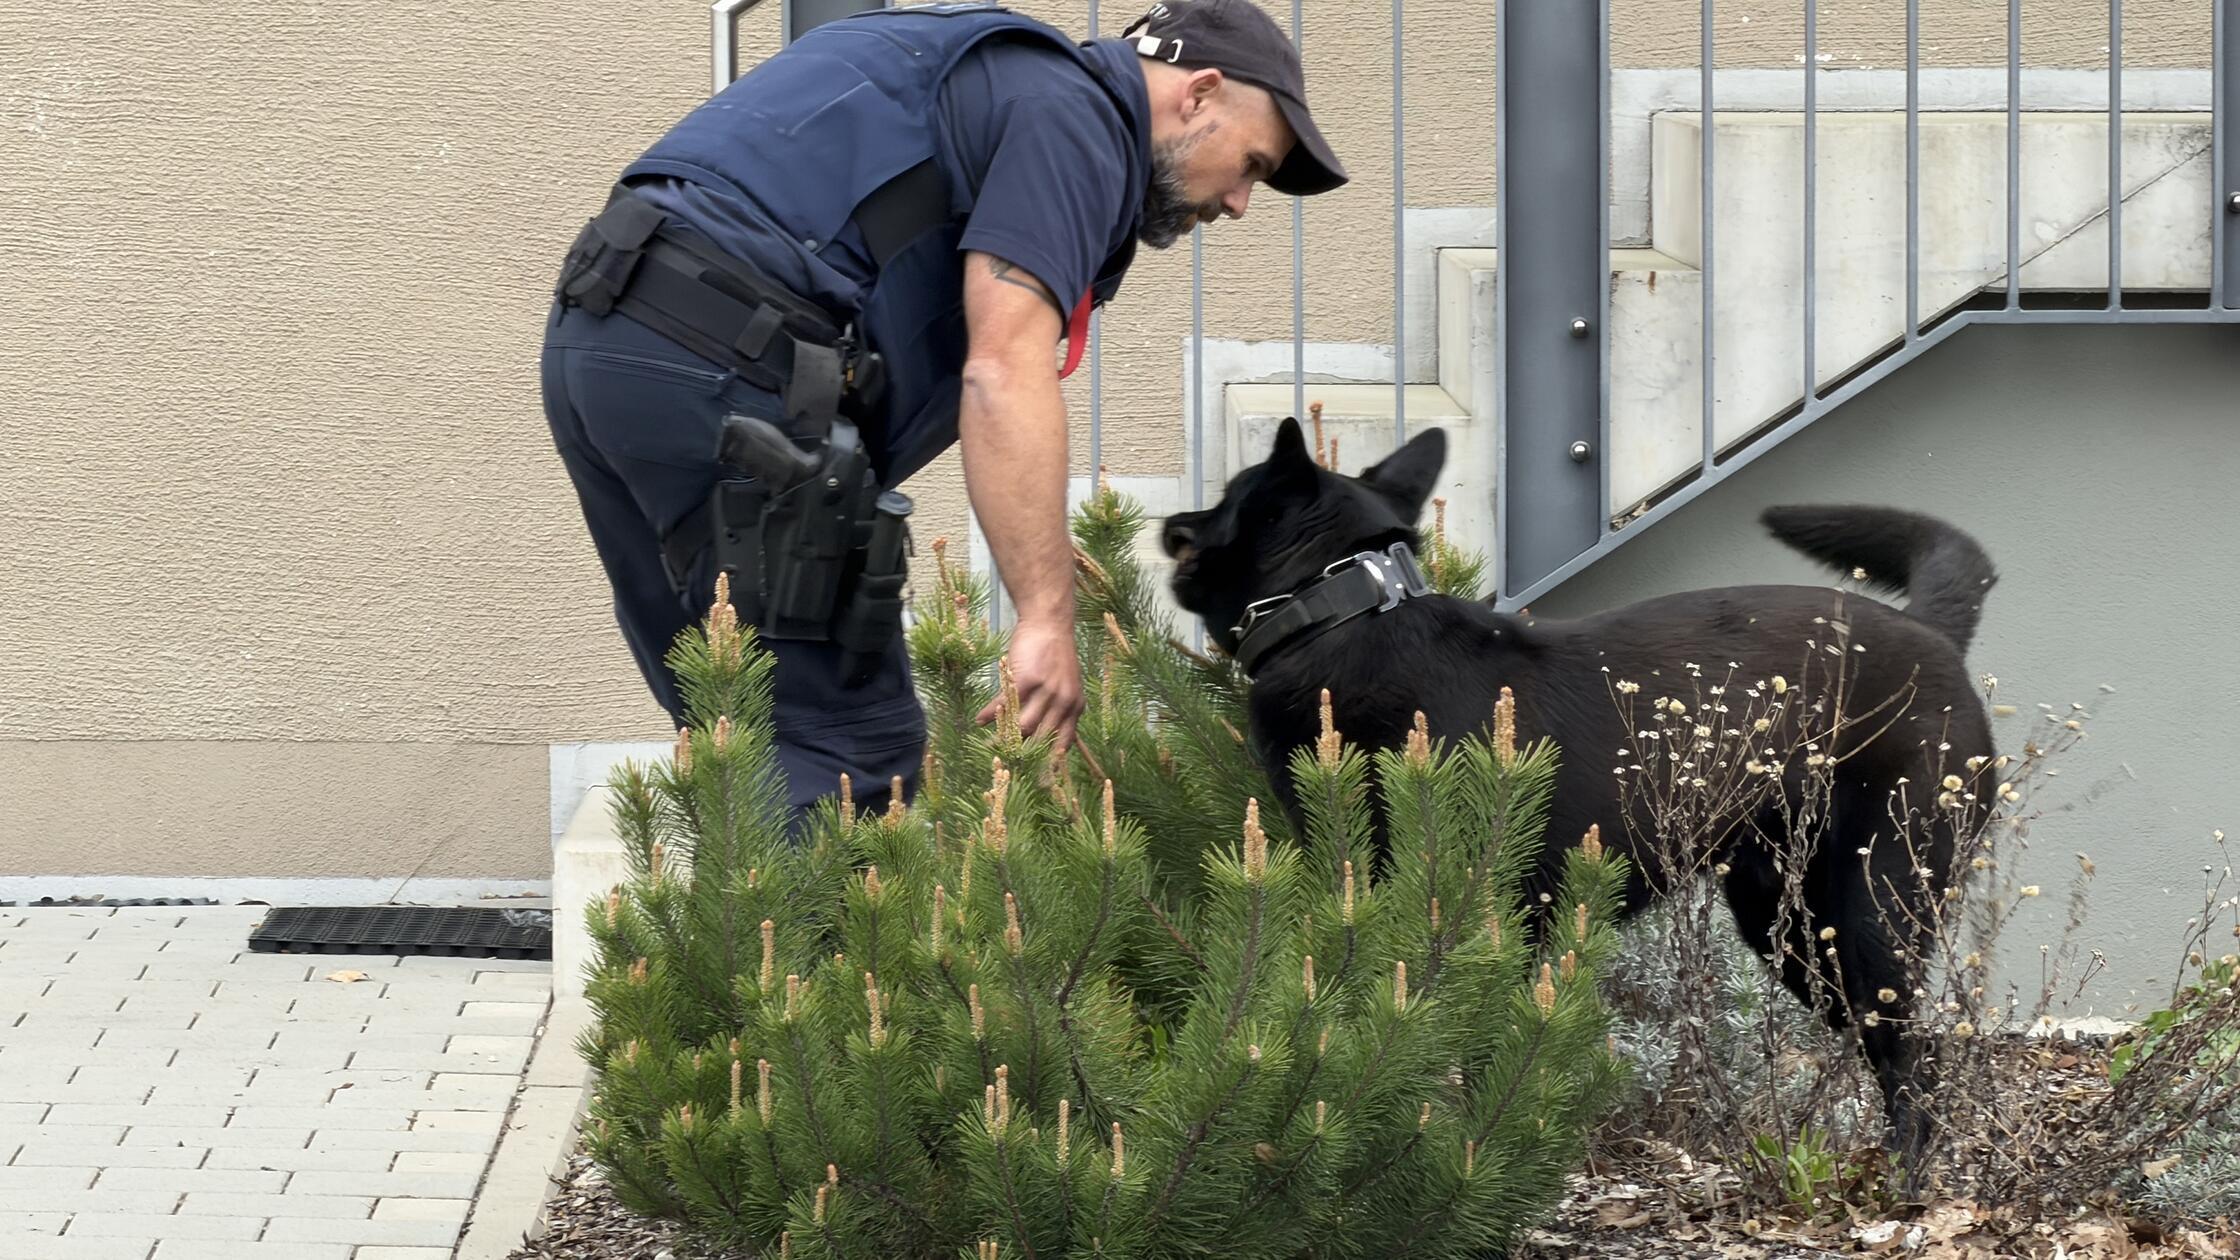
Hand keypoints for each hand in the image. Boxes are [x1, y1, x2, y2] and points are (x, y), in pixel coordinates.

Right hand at [979, 615, 1083, 756]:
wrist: (1050, 624)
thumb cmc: (1056, 654)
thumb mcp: (1067, 684)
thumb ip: (1059, 708)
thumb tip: (1044, 734)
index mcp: (1075, 707)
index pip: (1064, 743)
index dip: (1050, 763)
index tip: (1038, 780)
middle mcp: (1063, 703)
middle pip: (1039, 739)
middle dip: (1021, 754)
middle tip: (1006, 763)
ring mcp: (1046, 692)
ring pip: (1022, 726)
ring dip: (1003, 737)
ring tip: (990, 745)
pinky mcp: (1027, 680)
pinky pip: (1006, 704)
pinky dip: (990, 713)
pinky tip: (979, 720)